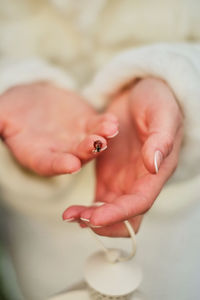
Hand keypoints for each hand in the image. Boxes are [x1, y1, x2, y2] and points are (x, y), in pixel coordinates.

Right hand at [0, 82, 118, 175]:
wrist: (32, 101)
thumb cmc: (12, 112)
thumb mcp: (1, 117)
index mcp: (38, 155)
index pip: (48, 164)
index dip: (58, 165)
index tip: (70, 165)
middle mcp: (60, 152)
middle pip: (75, 156)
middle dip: (86, 151)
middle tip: (95, 145)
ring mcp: (77, 140)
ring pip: (91, 143)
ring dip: (101, 138)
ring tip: (109, 130)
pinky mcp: (88, 125)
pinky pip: (99, 127)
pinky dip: (106, 125)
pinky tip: (113, 121)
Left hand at [63, 78, 183, 236]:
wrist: (140, 93)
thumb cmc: (156, 100)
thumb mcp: (162, 112)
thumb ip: (161, 138)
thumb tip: (154, 166)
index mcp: (157, 170)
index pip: (140, 202)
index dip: (118, 214)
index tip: (94, 218)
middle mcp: (141, 180)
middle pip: (126, 215)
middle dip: (103, 221)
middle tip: (75, 217)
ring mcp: (125, 179)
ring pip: (110, 211)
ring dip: (91, 217)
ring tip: (68, 215)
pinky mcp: (111, 174)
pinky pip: (99, 199)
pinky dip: (87, 208)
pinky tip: (71, 208)